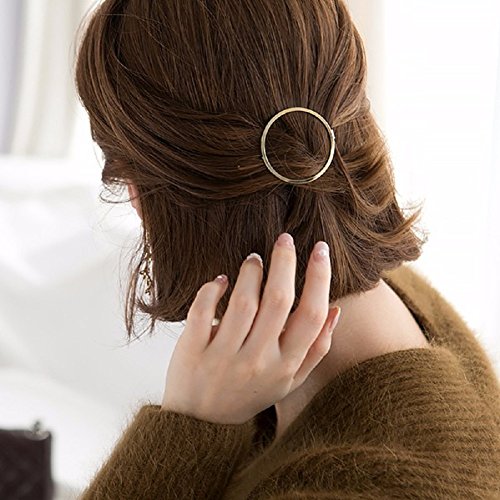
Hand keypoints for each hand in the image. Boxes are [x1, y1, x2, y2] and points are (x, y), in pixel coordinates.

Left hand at [161, 232, 340, 424]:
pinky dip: (212, 288)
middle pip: (278, 300)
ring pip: (243, 301)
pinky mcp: (193, 350)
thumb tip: (334, 310)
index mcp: (285, 366)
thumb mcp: (289, 380)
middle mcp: (257, 360)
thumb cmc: (250, 394)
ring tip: (254, 259)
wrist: (201, 424)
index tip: (321, 249)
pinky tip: (221, 280)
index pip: (310, 315)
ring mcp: (223, 356)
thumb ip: (315, 348)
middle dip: (285, 261)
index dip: (319, 277)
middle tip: (284, 239)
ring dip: (250, 271)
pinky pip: (203, 310)